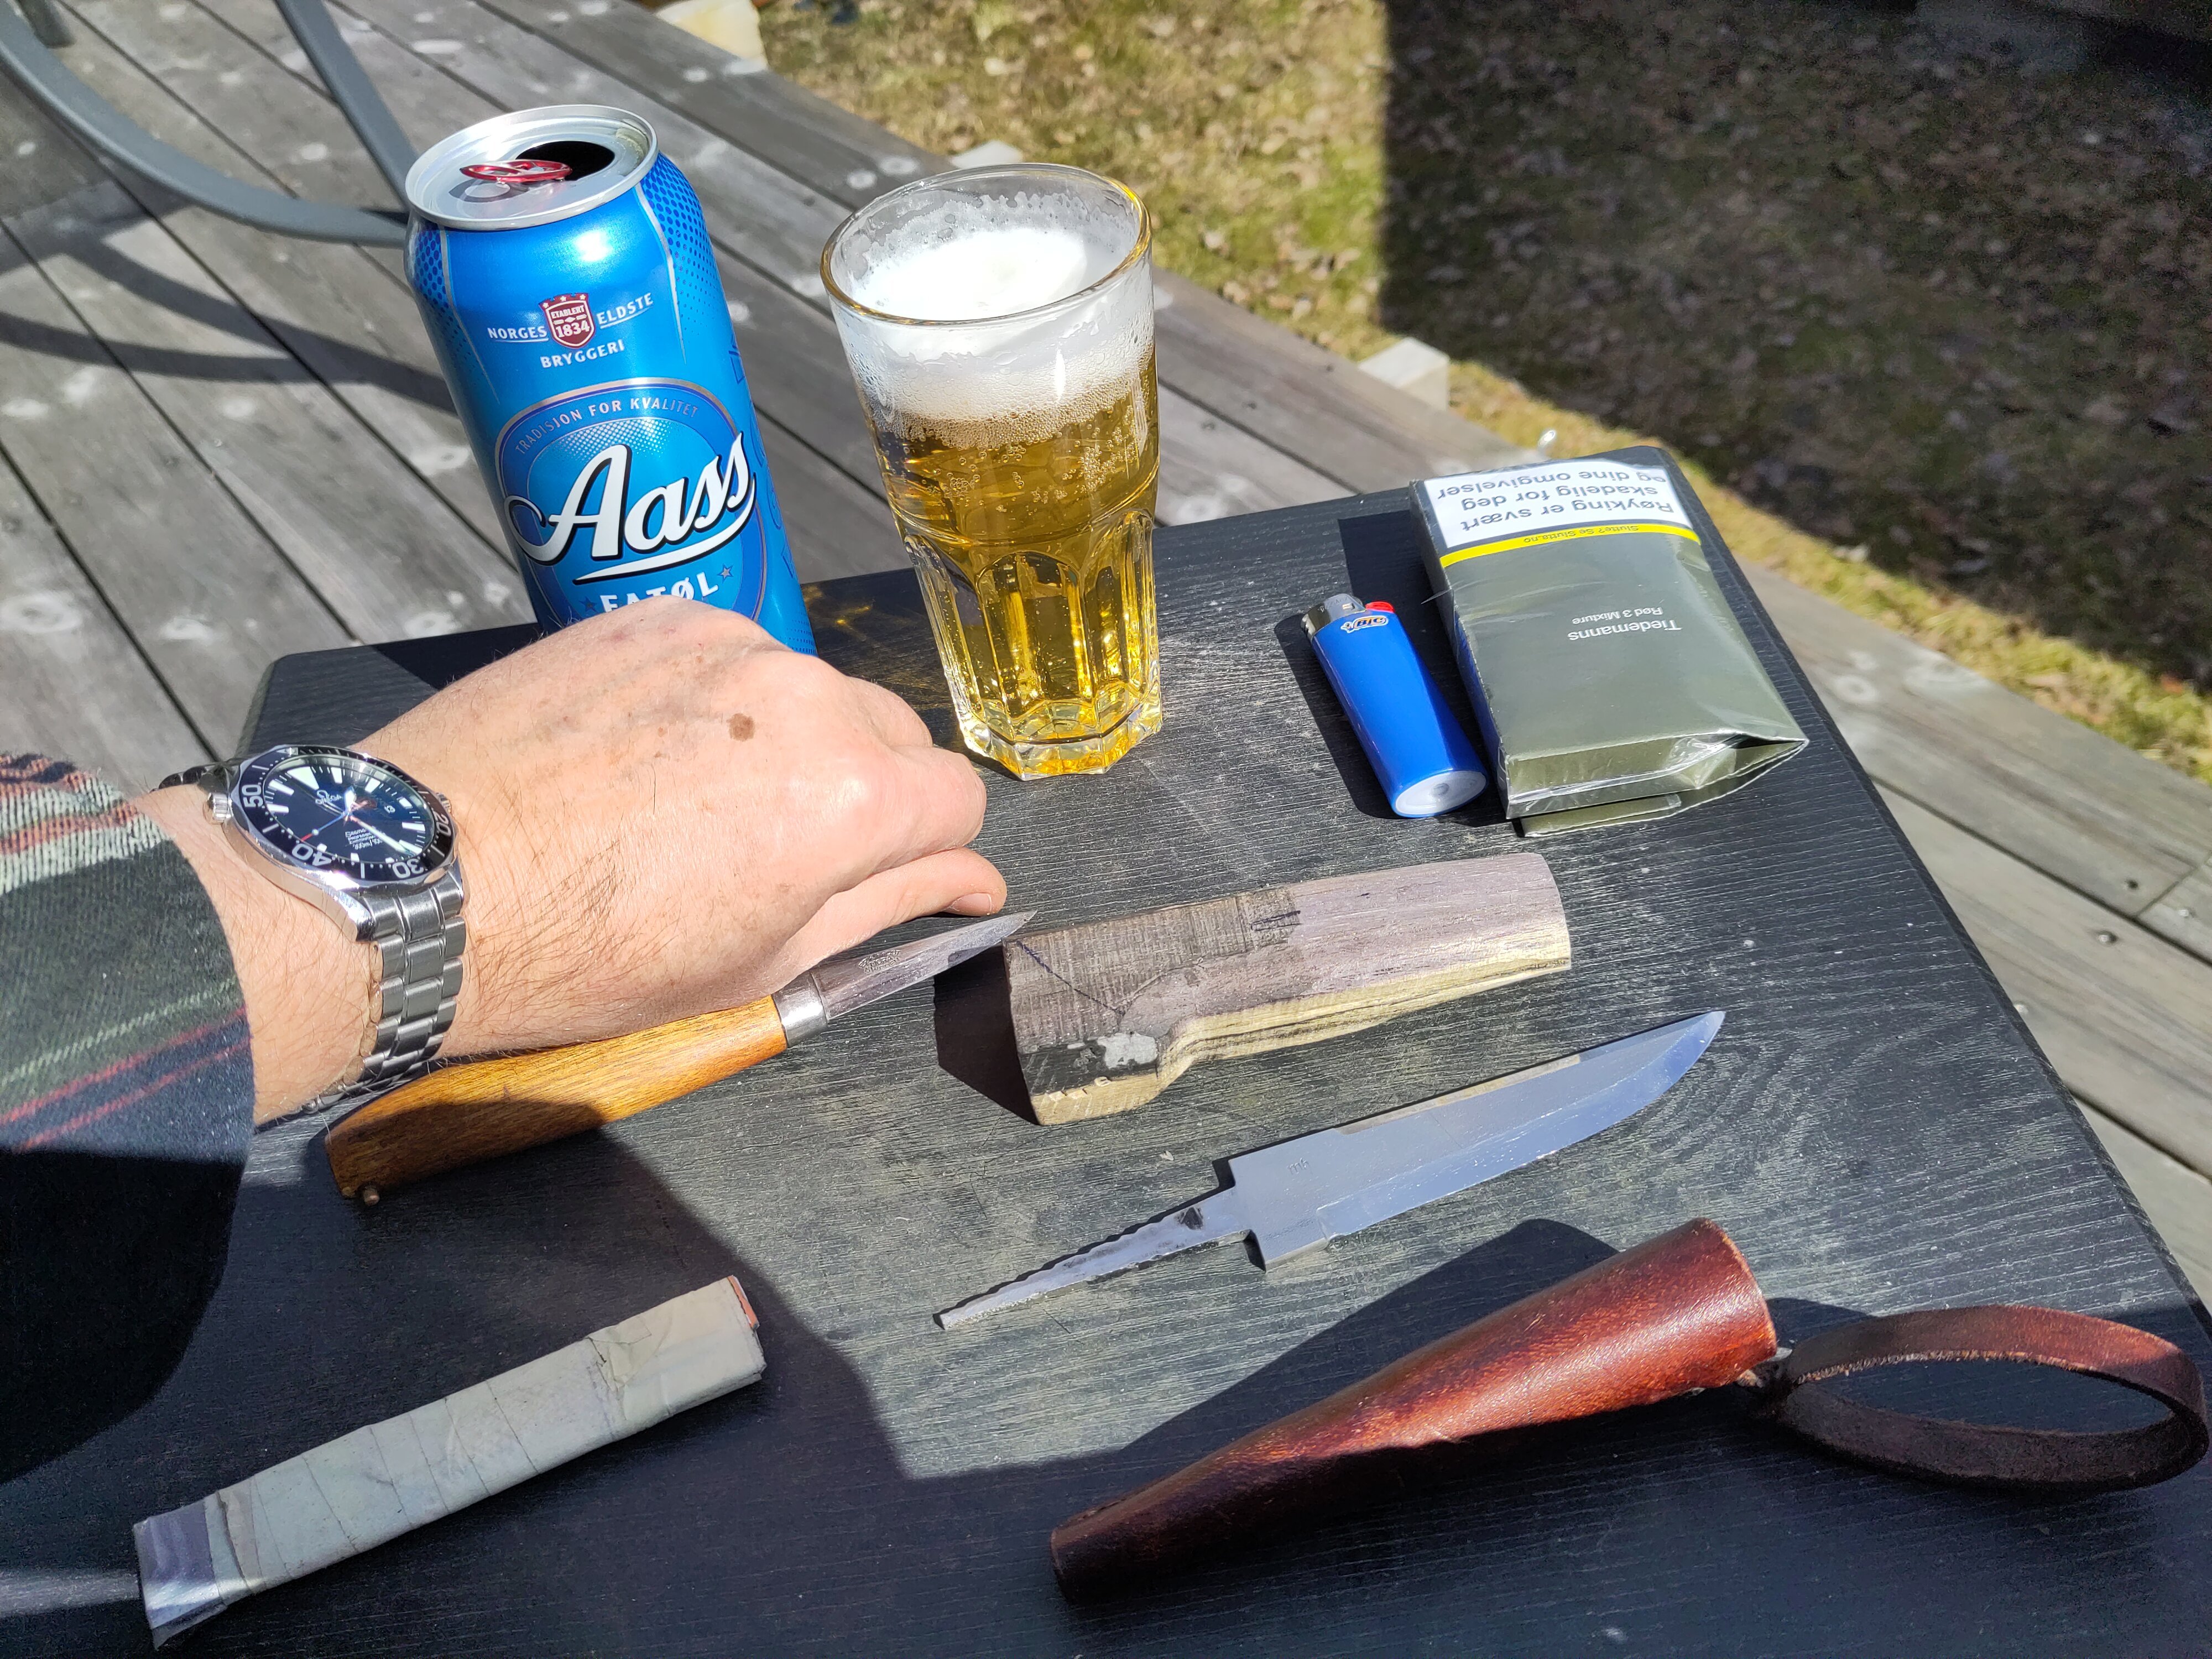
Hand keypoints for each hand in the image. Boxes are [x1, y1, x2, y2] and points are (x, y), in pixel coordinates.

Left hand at [145, 599, 1004, 1119]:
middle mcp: (807, 696)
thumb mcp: (759, 966)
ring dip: (791, 740)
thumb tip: (975, 884)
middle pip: (895, 735)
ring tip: (697, 803)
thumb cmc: (588, 955)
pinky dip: (718, 700)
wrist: (421, 881)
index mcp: (853, 796)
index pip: (959, 799)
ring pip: (810, 691)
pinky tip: (649, 754)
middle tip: (785, 853)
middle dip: (870, 792)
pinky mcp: (653, 616)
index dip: (933, 850)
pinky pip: (730, 654)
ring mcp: (727, 642)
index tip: (891, 877)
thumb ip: (885, 909)